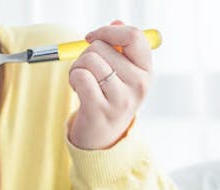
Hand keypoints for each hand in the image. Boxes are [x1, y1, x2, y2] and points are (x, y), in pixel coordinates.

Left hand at [68, 21, 151, 149]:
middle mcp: (138, 85)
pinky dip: (72, 78)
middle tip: (86, 71)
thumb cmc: (109, 99)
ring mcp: (120, 99)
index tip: (93, 37)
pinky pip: (80, 77)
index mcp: (146, 71)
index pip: (134, 36)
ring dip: (77, 68)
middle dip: (85, 54)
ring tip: (82, 81)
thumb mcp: (123, 74)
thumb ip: (121, 47)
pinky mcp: (100, 110)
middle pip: (102, 47)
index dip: (108, 31)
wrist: (102, 138)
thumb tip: (116, 22)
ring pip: (89, 60)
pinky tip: (77, 89)